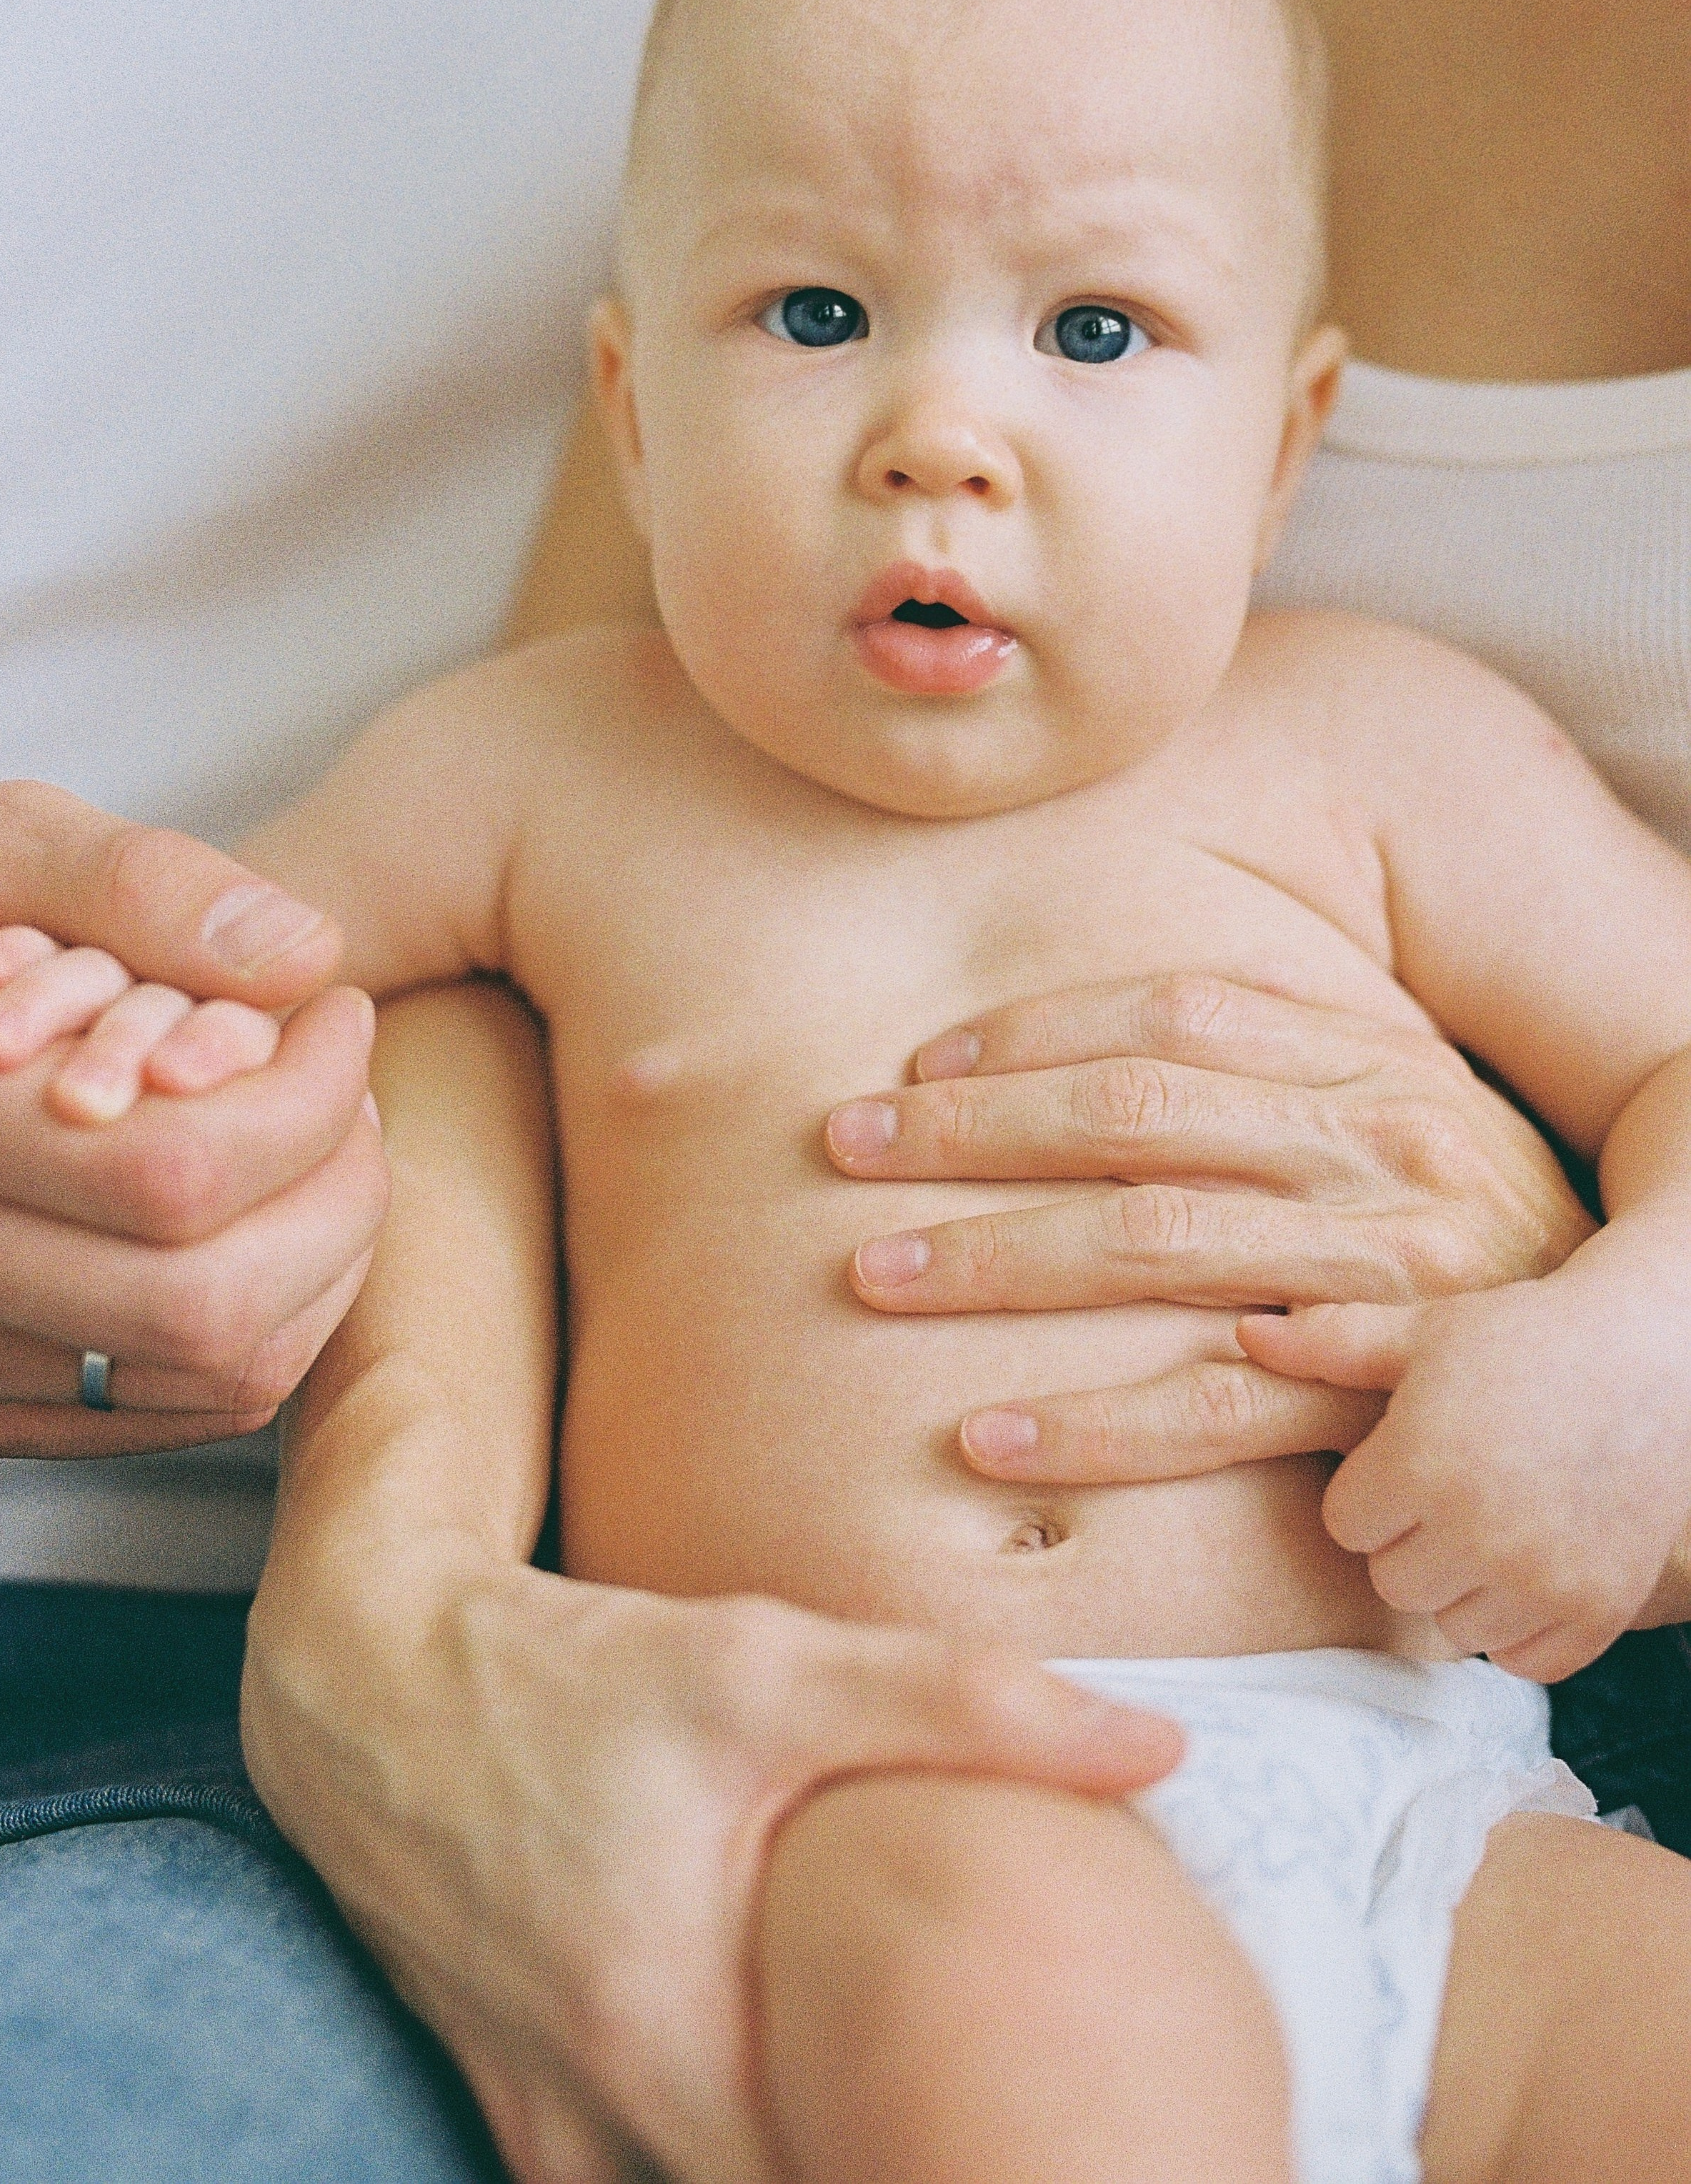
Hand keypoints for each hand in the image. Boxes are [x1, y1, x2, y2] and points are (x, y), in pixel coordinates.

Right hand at [0, 781, 386, 1456]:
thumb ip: (139, 883)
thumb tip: (304, 957)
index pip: (174, 1172)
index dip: (306, 1091)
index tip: (337, 1013)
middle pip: (209, 1301)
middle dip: (334, 1187)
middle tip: (345, 1085)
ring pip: (222, 1371)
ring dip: (327, 1252)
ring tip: (320, 1135)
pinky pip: (192, 1404)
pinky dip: (279, 1309)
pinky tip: (272, 1206)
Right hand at [244, 1543, 1182, 2183]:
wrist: (369, 1684)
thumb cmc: (575, 1673)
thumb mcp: (767, 1664)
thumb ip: (964, 1706)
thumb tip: (1161, 1747)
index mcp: (671, 2043)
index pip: (859, 2182)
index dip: (958, 2176)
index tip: (1044, 2149)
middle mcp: (600, 2121)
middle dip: (896, 2164)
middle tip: (1004, 2128)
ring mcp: (550, 2131)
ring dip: (808, 2161)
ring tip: (913, 2112)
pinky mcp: (520, 2108)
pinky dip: (719, 2157)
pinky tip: (791, 2089)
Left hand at [823, 974, 1592, 1484]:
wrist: (1635, 1359)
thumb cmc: (1474, 1225)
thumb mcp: (1405, 1111)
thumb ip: (1278, 1070)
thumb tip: (1097, 1046)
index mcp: (1367, 1065)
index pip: (1172, 1014)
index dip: (1032, 1032)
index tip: (916, 1063)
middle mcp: (1369, 1151)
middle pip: (1132, 1120)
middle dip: (970, 1133)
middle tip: (842, 1148)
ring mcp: (1374, 1276)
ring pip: (1150, 1249)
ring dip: (994, 1264)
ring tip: (871, 1279)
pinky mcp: (1377, 1401)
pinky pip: (1209, 1412)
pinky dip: (1089, 1429)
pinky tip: (982, 1440)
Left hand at [1240, 1268, 1690, 1682]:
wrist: (1653, 1359)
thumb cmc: (1525, 1338)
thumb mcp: (1422, 1330)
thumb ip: (1330, 1344)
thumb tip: (1245, 1334)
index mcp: (1421, 1463)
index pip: (1345, 1523)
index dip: (1373, 1486)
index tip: (1412, 1452)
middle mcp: (1480, 1531)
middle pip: (1393, 1580)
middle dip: (1412, 1536)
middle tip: (1458, 1482)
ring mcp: (1542, 1580)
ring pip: (1453, 1625)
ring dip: (1465, 1583)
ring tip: (1498, 1516)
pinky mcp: (1596, 1612)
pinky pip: (1521, 1661)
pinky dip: (1522, 1625)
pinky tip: (1534, 1561)